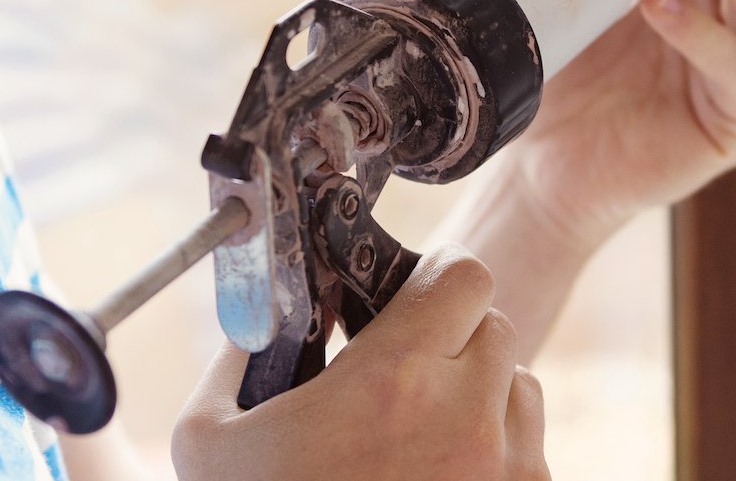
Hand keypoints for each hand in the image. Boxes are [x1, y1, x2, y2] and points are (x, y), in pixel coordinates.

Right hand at [171, 246, 549, 480]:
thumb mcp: (207, 438)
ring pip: (520, 389)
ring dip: (481, 393)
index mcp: (395, 381)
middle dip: (451, 336)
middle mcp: (467, 419)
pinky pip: (528, 453)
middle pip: (494, 326)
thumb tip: (271, 309)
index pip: (462, 275)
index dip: (433, 277)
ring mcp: (507, 473)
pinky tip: (437, 476)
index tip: (409, 294)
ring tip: (422, 431)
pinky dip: (495, 453)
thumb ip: (239, 353)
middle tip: (405, 366)